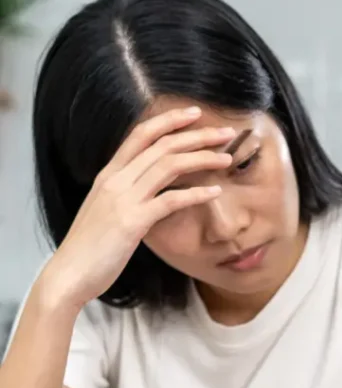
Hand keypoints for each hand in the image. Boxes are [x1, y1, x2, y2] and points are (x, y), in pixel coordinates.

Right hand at [41, 106, 234, 309]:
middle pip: (162, 145)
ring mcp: (123, 199)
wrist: (68, 274)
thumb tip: (151, 184)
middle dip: (197, 135)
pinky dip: (197, 193)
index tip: (194, 113)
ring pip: (169, 165)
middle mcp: (115, 180)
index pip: (140, 134)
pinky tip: (216, 192)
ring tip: (227, 159)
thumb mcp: (106, 208)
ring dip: (203, 158)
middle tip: (226, 132)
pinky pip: (171, 200)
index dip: (169, 120)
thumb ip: (126, 192)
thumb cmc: (90, 246)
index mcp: (108, 174)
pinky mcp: (132, 222)